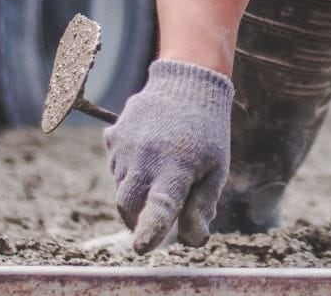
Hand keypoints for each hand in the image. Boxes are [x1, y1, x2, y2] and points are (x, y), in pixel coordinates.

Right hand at [104, 59, 233, 252]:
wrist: (188, 83)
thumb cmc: (208, 133)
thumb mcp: (216, 169)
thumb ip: (202, 207)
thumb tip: (191, 240)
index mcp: (177, 168)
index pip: (159, 208)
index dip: (149, 231)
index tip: (142, 247)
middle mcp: (146, 157)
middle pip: (128, 205)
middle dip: (137, 218)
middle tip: (155, 215)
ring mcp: (126, 145)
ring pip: (121, 186)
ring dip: (136, 191)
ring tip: (162, 167)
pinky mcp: (114, 135)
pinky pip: (116, 165)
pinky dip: (129, 169)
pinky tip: (151, 151)